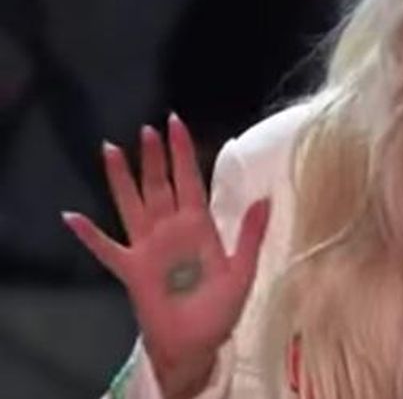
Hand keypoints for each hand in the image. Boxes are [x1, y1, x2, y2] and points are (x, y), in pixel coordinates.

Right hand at [63, 114, 269, 397]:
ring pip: (132, 204)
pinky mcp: (131, 270)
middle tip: (148, 128)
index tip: (176, 124)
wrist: (197, 343)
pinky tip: (72, 217)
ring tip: (112, 149)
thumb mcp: (243, 271)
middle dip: (155, 157)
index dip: (183, 153)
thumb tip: (266, 199)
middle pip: (160, 185)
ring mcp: (148, 247)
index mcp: (199, 226)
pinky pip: (106, 249)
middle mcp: (171, 230)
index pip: (190, 181)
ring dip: (123, 179)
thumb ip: (250, 235)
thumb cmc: (220, 308)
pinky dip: (89, 235)